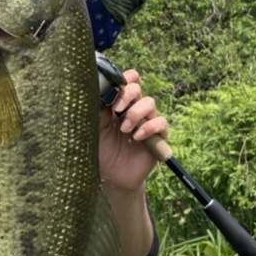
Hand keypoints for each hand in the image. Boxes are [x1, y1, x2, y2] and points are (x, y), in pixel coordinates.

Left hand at [98, 69, 167, 191]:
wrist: (111, 177)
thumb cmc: (101, 151)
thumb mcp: (95, 127)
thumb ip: (98, 108)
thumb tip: (98, 88)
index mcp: (119, 103)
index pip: (128, 81)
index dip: (125, 78)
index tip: (114, 87)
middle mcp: (134, 109)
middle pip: (138, 87)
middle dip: (127, 94)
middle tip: (117, 109)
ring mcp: (147, 122)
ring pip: (149, 103)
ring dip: (135, 113)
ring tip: (124, 129)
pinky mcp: (158, 137)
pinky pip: (160, 123)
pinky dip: (149, 127)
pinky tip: (137, 137)